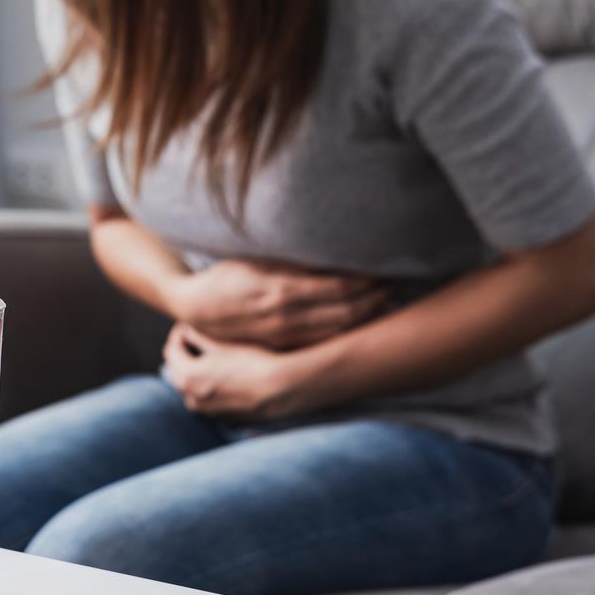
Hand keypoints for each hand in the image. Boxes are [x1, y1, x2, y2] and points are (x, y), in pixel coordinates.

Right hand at [162, 259, 387, 349]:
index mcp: (282, 289)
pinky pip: (324, 340)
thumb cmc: (226, 275)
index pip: (341, 287)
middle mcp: (287, 315)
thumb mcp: (255, 258)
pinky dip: (347, 331)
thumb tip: (331, 249)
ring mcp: (286, 334)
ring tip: (389, 301)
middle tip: (400, 283)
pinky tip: (362, 321)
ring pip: (339, 329)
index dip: (369, 280)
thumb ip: (292, 259)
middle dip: (377, 298)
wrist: (195, 308)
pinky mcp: (282, 344)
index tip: (388, 267)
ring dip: (368, 316)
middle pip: (347, 311)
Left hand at [162, 323, 329, 417]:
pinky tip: (224, 375)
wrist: (280, 389)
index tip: (188, 326)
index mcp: (187, 377)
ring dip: (194, 371)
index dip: (178, 335)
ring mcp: (206, 410)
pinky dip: (207, 386)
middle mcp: (192, 397)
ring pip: (190, 387)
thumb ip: (199, 336)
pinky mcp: (221, 417)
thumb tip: (185, 330)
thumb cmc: (253, 362)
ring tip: (210, 356)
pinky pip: (205, 399)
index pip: (171, 351)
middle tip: (196, 338)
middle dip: (184, 354)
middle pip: (176, 371)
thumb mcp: (223, 345)